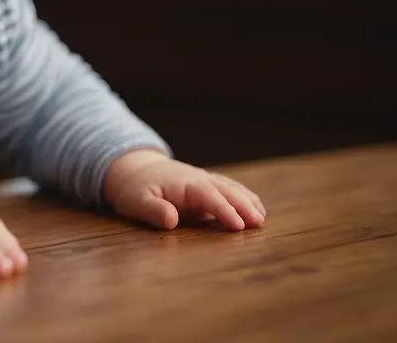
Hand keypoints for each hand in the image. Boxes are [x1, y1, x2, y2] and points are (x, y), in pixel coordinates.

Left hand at [103, 149, 266, 230]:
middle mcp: (198, 180)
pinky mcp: (207, 187)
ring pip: (231, 188)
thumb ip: (154, 210)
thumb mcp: (136, 201)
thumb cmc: (135, 189)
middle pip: (225, 191)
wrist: (135, 170)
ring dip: (247, 201)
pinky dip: (245, 198)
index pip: (208, 196)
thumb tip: (171, 220)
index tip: (238, 225)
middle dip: (243, 205)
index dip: (224, 210)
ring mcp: (204, 182)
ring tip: (261, 218)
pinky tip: (257, 210)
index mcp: (183, 185)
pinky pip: (230, 190)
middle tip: (258, 223)